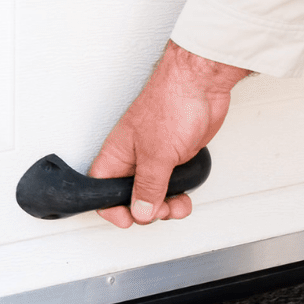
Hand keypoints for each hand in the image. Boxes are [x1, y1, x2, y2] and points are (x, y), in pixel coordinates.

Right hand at [90, 41, 248, 228]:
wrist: (201, 84)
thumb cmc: (171, 103)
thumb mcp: (157, 155)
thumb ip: (148, 187)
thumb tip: (141, 212)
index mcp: (116, 154)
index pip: (102, 190)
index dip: (112, 209)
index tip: (130, 220)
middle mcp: (132, 157)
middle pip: (129, 196)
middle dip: (147, 210)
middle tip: (162, 210)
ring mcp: (155, 157)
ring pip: (153, 193)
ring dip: (166, 206)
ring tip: (178, 205)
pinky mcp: (175, 155)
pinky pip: (172, 184)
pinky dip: (179, 194)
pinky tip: (186, 194)